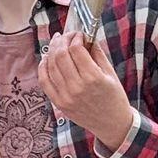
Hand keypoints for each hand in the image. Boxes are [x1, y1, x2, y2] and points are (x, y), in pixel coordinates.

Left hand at [39, 25, 135, 149]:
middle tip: (65, 35)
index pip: (76, 50)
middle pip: (60, 56)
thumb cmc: (114, 97)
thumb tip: (86, 36)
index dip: (75, 37)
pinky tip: (46, 59)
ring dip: (51, 51)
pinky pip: (44, 81)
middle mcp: (77, 87)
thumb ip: (97, 54)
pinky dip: (43, 68)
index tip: (78, 34)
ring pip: (51, 67)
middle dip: (62, 41)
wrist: (111, 123)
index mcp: (93, 78)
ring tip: (56, 43)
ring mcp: (65, 96)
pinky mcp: (58, 103)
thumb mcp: (110, 73)